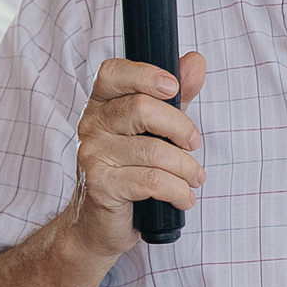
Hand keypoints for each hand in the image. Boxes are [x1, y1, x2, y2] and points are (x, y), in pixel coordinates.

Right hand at [63, 52, 207, 260]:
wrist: (98, 225)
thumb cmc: (129, 173)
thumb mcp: (153, 131)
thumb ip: (173, 98)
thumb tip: (196, 61)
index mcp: (100, 105)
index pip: (113, 72)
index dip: (144, 74)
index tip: (172, 87)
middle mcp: (90, 125)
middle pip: (140, 108)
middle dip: (180, 127)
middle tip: (193, 144)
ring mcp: (92, 155)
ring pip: (153, 150)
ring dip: (186, 168)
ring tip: (194, 179)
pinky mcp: (101, 185)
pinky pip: (152, 181)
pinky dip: (178, 190)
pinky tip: (183, 198)